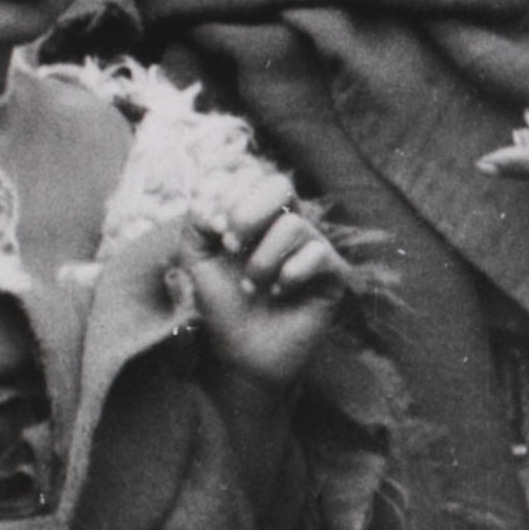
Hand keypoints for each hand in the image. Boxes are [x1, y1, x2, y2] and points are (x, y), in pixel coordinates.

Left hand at [183, 181, 344, 387]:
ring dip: (263, 258)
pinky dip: (291, 274)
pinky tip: (278, 294)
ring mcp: (312, 247)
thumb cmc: (220, 303)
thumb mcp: (195, 257)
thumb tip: (216, 207)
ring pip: (294, 224)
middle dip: (248, 213)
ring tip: (251, 285)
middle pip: (279, 184)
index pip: (248, 176)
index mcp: (254, 213)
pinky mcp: (334, 275)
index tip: (214, 232)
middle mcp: (285, 223)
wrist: (243, 353)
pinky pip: (319, 254)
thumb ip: (196, 221)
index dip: (227, 196)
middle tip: (230, 246)